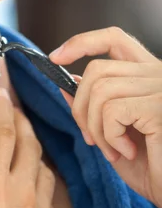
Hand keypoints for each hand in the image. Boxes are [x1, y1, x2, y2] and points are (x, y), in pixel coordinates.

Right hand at [0, 87, 60, 207]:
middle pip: (30, 146)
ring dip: (36, 155)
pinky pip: (52, 202)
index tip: (3, 93)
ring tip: (28, 149)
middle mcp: (23, 194)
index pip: (4, 135)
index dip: (4, 110)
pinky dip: (44, 188)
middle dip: (24, 124)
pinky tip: (36, 196)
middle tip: (16, 113)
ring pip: (45, 172)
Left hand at [50, 26, 161, 207]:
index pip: (114, 39)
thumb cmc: (152, 168)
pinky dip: (109, 136)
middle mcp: (157, 74)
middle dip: (80, 108)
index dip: (82, 43)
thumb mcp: (113, 134)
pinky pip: (112, 110)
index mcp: (148, 75)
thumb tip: (66, 82)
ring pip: (99, 91)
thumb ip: (94, 107)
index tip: (56, 57)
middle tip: (90, 140)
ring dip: (96, 129)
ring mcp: (160, 87)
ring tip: (114, 152)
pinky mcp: (158, 105)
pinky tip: (127, 152)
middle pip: (96, 70)